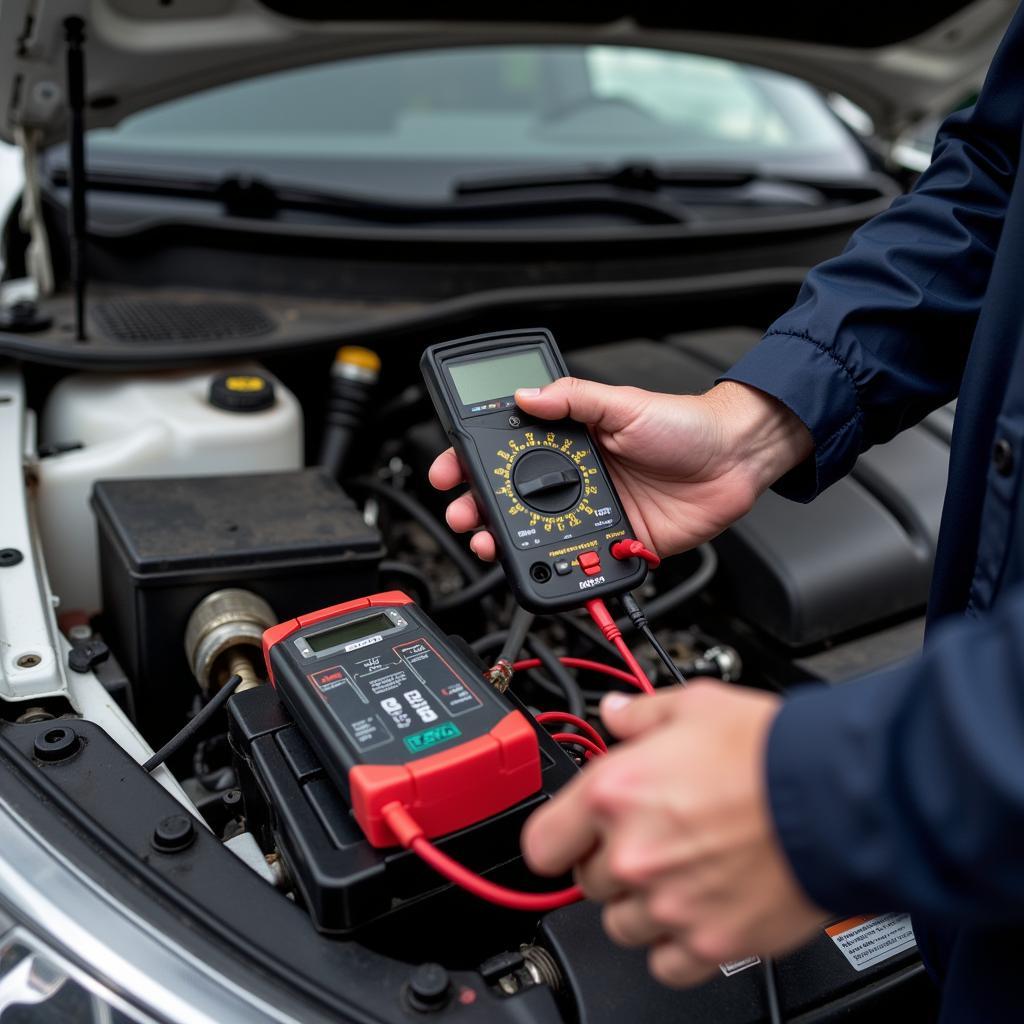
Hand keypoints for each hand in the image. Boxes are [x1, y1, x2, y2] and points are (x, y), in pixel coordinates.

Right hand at [428, 378, 811, 560]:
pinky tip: (542, 565)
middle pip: (515, 498)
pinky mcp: (616, 542)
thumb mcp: (624, 403)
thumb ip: (574, 400)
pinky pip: (582, 559)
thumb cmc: (686, 425)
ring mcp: (595, 512)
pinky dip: (562, 567)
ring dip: (509, 542)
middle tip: (462, 514)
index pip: (511, 453)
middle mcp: (578, 478)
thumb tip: (526, 396)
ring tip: (488, 544)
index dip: (476, 462)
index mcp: (573, 442)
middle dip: (480, 508)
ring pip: (540, 533)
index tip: (450, 471)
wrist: (737, 460)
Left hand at [521, 684, 824, 986]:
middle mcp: (633, 854)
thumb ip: (642, 714)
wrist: (835, 796)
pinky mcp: (712, 943)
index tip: (571, 838)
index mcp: (613, 793)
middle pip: (588, 882)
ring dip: (643, 904)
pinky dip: (679, 945)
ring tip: (680, 874)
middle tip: (652, 839)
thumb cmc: (769, 750)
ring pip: (624, 925)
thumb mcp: (695, 704)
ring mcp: (670, 904)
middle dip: (612, 861)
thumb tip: (616, 714)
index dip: (558, 838)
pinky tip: (700, 911)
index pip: (542, 842)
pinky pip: (668, 964)